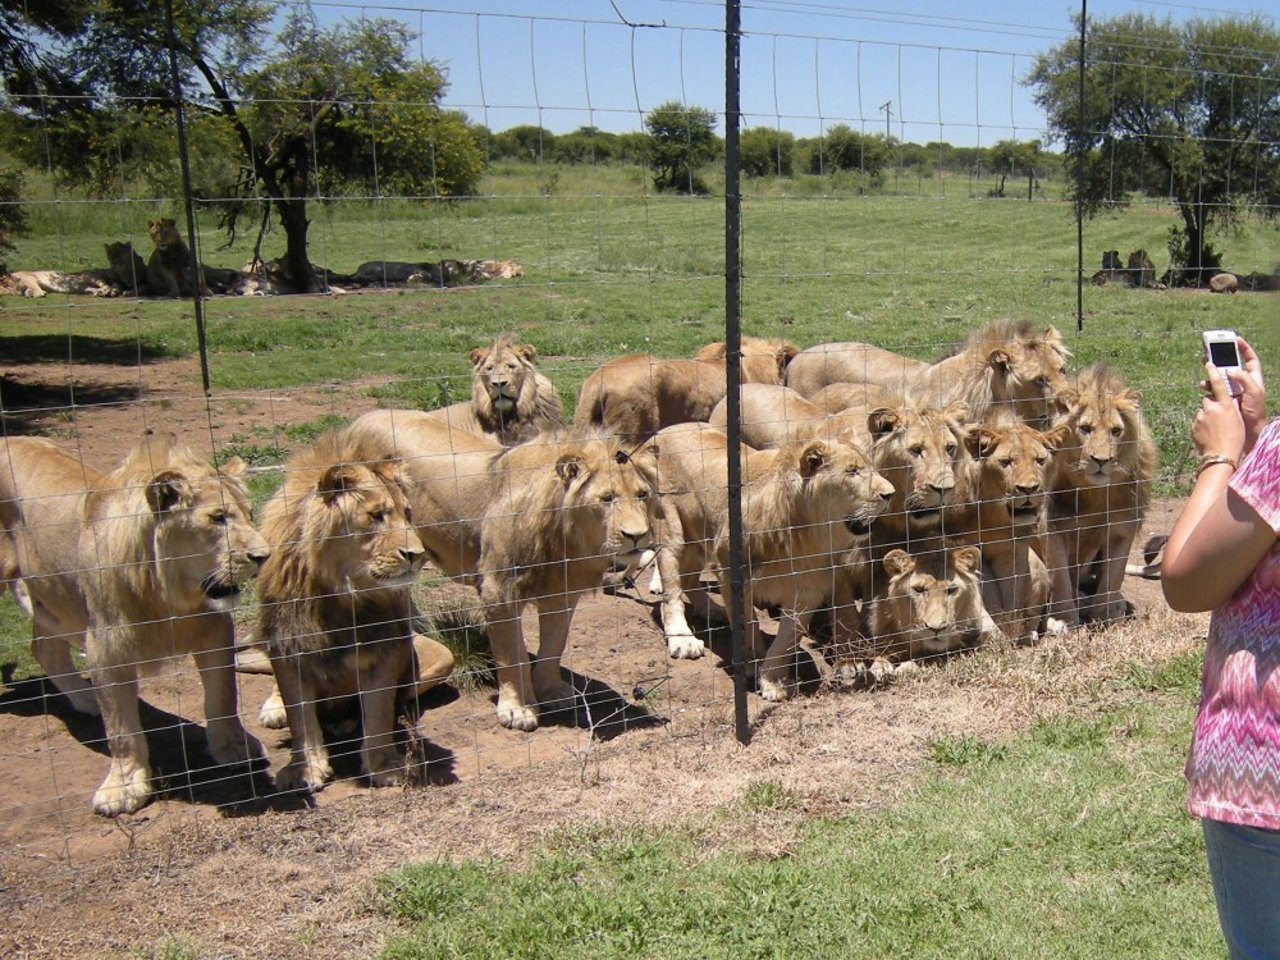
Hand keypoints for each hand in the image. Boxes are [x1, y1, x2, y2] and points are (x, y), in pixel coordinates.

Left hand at [1194, 361, 1246, 462]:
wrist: (1221, 455)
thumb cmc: (1235, 438)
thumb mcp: (1237, 419)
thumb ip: (1229, 407)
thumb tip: (1223, 402)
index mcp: (1226, 405)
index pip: (1218, 384)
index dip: (1213, 372)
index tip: (1208, 363)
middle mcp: (1212, 408)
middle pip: (1208, 400)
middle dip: (1212, 406)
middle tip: (1220, 419)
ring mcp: (1201, 417)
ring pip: (1203, 412)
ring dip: (1207, 418)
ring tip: (1215, 430)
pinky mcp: (1194, 425)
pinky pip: (1198, 422)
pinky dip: (1202, 426)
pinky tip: (1208, 435)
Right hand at [1201, 337, 1267, 454]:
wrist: (1249, 429)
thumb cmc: (1255, 411)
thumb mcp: (1254, 392)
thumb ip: (1244, 378)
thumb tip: (1231, 369)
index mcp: (1253, 378)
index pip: (1249, 359)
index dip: (1243, 348)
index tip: (1235, 339)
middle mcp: (1242, 382)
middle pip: (1230, 365)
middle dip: (1220, 357)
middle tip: (1210, 350)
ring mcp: (1232, 390)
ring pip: (1220, 377)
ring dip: (1212, 373)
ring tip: (1205, 369)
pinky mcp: (1223, 398)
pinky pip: (1214, 389)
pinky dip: (1208, 386)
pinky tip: (1203, 386)